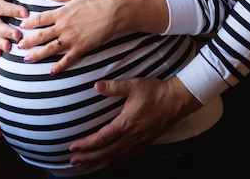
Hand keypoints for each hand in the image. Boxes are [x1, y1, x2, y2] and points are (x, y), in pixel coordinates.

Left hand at [18, 0, 116, 72]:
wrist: (112, 13)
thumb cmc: (96, 1)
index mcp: (61, 13)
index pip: (40, 19)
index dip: (29, 23)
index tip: (21, 26)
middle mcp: (63, 27)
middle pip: (41, 36)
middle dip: (28, 42)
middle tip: (18, 47)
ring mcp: (71, 38)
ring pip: (50, 49)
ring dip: (38, 55)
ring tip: (27, 59)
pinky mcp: (80, 48)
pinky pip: (67, 59)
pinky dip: (59, 66)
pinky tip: (51, 72)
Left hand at [68, 77, 201, 167]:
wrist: (177, 100)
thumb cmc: (156, 92)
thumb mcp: (134, 86)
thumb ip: (114, 87)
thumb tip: (96, 86)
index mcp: (126, 124)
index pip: (101, 138)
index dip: (86, 144)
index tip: (72, 148)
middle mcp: (131, 136)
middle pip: (106, 152)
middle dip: (88, 157)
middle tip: (73, 161)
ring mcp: (139, 141)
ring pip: (115, 156)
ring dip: (99, 160)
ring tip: (86, 163)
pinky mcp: (146, 142)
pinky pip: (127, 156)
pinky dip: (115, 160)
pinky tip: (111, 160)